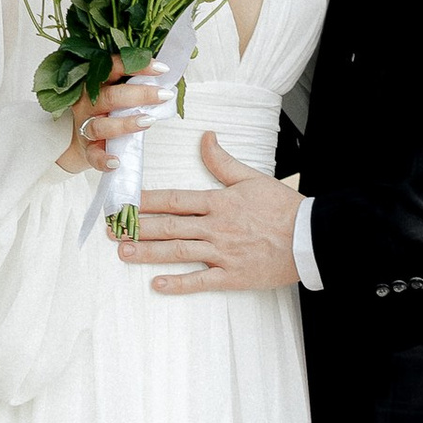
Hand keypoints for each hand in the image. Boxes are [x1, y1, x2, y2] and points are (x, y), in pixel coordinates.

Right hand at [56, 70, 163, 176]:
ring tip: (148, 121)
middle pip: (110, 96)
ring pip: (100, 125)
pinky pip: (93, 155)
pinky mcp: (87, 149)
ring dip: (125, 123)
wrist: (85, 139)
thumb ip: (136, 88)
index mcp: (96, 84)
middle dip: (140, 94)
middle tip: (163, 95)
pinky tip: (116, 161)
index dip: (137, 67)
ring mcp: (86, 127)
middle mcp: (88, 103)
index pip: (114, 68)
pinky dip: (104, 159)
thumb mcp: (118, 94)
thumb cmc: (108, 112)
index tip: (161, 69)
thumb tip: (167, 85)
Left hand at [126, 138, 300, 292]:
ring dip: (148, 253)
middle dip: (137, 227)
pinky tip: (157, 284)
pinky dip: (179, 284)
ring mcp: (223, 253)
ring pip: (178, 252)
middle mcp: (216, 227)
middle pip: (169, 226)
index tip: (124, 202)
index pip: (174, 199)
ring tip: (123, 253)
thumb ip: (222, 161)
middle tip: (112, 230)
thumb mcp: (252, 178)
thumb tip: (205, 137)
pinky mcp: (233, 275)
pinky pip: (201, 281)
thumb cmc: (282, 207)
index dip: (146, 201)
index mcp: (219, 202)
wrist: (310, 236)